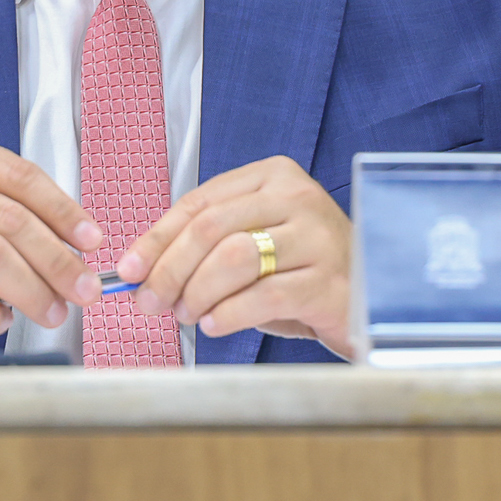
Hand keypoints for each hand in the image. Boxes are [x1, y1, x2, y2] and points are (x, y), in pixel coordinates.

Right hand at [0, 132, 104, 350]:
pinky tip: (3, 319)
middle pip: (9, 220)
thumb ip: (14, 209)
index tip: (92, 240)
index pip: (18, 175)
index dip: (63, 210)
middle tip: (85, 290)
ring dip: (33, 291)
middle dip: (57, 260)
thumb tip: (80, 245)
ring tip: (53, 311)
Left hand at [118, 155, 352, 357]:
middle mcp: (297, 197)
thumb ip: (205, 247)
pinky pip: (265, 295)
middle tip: (150, 301)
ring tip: (187, 315)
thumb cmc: (302, 272)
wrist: (371, 298)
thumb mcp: (253, 245)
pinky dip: (229, 313)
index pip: (199, 202)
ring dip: (197, 292)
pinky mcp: (330, 280)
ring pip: (234, 258)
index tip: (129, 269)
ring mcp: (317, 236)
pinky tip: (215, 324)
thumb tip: (143, 271)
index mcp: (273, 176)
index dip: (157, 238)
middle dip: (170, 269)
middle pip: (211, 228)